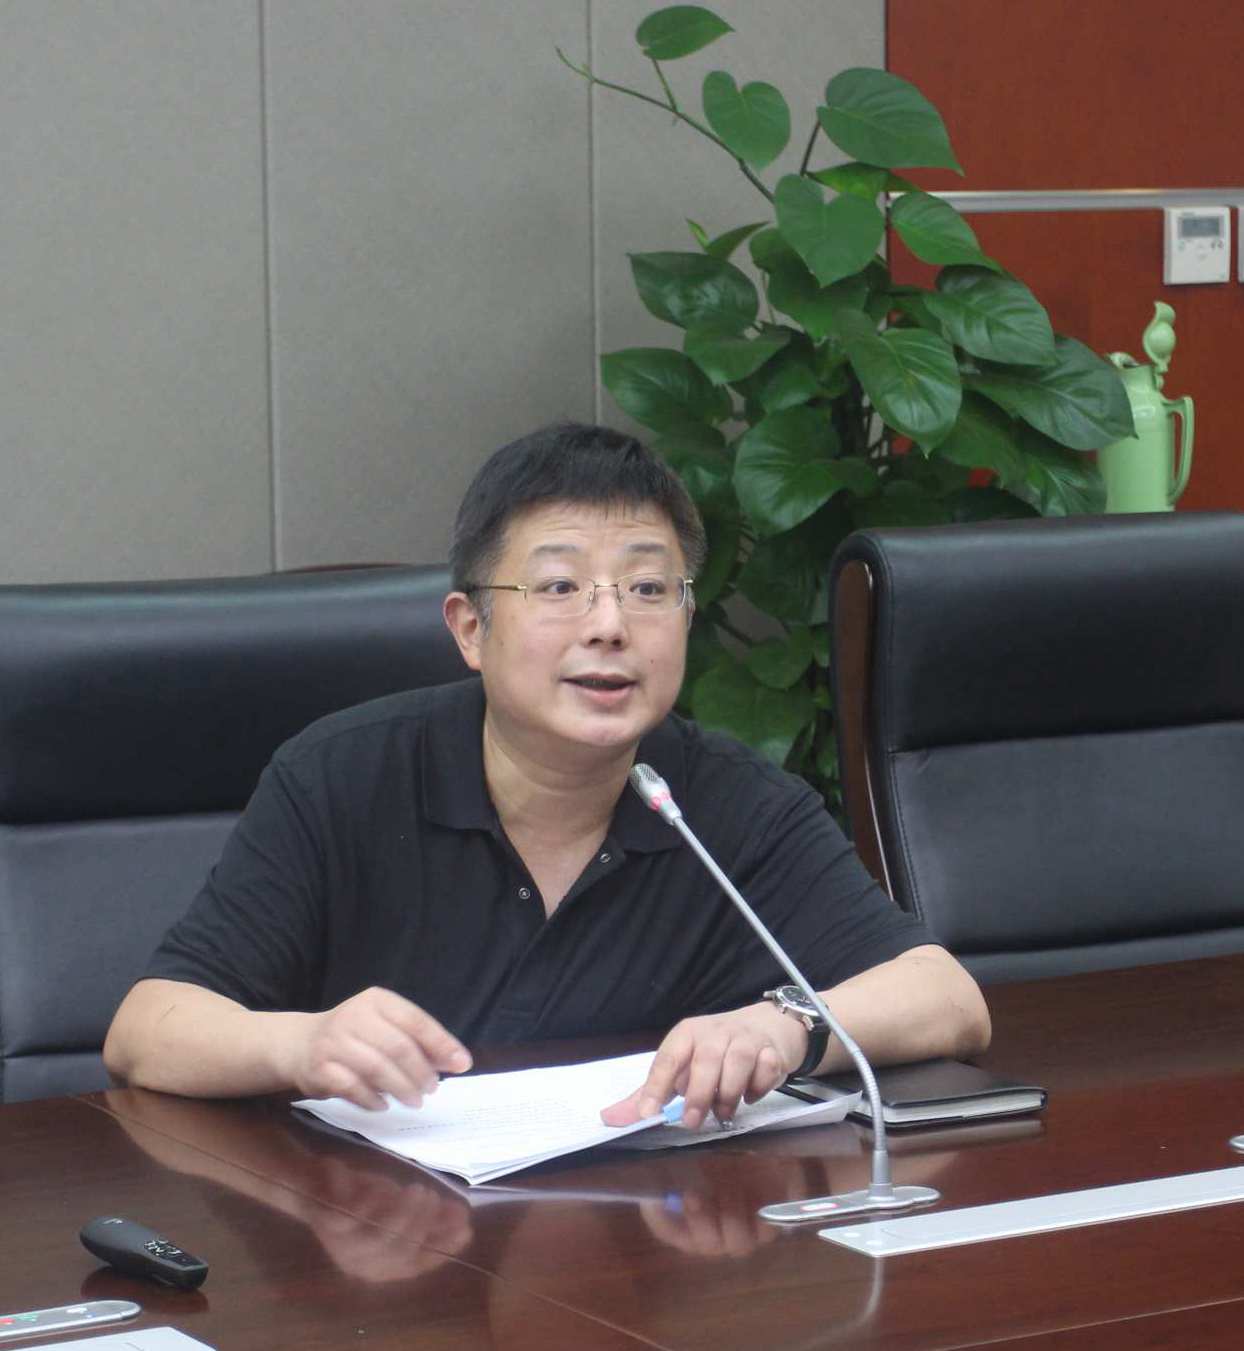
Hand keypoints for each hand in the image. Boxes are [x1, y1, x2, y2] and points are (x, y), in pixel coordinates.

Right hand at [286, 986, 470, 1109]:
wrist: (300, 1044)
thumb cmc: (355, 1036)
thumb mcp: (385, 1027)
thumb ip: (418, 1041)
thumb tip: (456, 1061)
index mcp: (377, 1001)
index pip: (416, 1021)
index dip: (441, 1043)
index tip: (462, 1063)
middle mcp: (354, 1016)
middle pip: (398, 1046)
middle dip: (421, 1072)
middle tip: (432, 1089)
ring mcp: (334, 1042)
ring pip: (377, 1067)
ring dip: (401, 1088)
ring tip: (414, 1101)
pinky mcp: (319, 1068)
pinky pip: (352, 1087)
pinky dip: (372, 1099)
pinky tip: (384, 1105)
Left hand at [600, 1003, 805, 1130]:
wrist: (767, 1026)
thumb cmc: (715, 1051)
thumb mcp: (681, 1066)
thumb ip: (650, 1093)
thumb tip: (609, 1118)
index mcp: (687, 1034)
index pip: (668, 1057)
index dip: (657, 1085)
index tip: (649, 1113)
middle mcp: (715, 1032)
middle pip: (707, 1059)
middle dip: (699, 1093)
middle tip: (692, 1121)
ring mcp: (746, 1038)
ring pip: (739, 1061)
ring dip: (730, 1092)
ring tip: (723, 1113)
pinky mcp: (772, 1049)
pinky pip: (767, 1067)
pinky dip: (759, 1085)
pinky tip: (751, 1095)